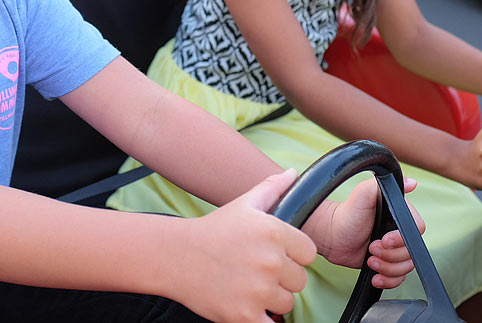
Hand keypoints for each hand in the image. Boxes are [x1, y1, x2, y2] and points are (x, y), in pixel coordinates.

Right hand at [171, 170, 315, 321]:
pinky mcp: (245, 315)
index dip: (293, 255)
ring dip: (271, 299)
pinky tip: (248, 306)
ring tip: (247, 285)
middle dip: (281, 278)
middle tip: (256, 271)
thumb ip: (272, 188)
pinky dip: (262, 319)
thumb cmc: (210, 231)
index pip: (308, 253)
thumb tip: (292, 174)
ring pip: (286, 303)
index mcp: (273, 232)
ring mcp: (258, 290)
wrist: (174, 255)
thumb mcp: (242, 204)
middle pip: (299, 281)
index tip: (276, 255)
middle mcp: (269, 261)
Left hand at [305, 177, 423, 288]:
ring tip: (370, 260)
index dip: (401, 239)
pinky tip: (375, 275)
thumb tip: (411, 182)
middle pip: (412, 253)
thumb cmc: (346, 213)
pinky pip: (398, 278)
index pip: (417, 231)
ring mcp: (394, 250)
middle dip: (391, 256)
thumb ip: (382, 185)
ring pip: (406, 268)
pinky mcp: (386, 264)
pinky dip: (388, 280)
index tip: (384, 239)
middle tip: (371, 248)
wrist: (330, 234)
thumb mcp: (363, 194)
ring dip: (388, 268)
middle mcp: (399, 232)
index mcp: (399, 215)